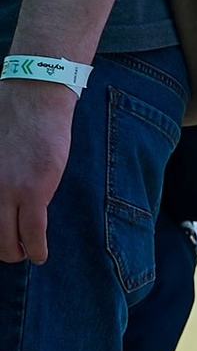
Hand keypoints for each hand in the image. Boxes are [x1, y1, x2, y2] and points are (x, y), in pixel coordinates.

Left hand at [0, 77, 77, 265]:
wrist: (34, 96)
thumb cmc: (12, 117)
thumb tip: (1, 196)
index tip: (1, 233)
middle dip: (2, 248)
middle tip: (12, 249)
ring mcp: (7, 190)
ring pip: (6, 242)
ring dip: (17, 253)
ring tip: (26, 253)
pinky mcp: (33, 192)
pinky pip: (32, 234)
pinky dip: (36, 250)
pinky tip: (39, 254)